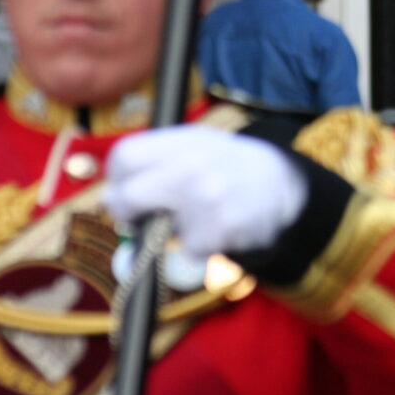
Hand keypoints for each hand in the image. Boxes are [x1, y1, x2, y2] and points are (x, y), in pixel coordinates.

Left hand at [104, 126, 307, 260]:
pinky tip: (216, 231)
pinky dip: (197, 248)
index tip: (125, 186)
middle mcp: (189, 168)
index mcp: (182, 142)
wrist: (283, 184)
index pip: (124, 156)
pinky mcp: (219, 231)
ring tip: (197, 216)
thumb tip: (111, 196)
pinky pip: (186, 252)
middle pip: (126, 197)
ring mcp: (204, 201)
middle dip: (126, 211)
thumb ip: (157, 159)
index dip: (118, 176)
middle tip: (139, 216)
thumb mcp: (198, 143)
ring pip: (153, 231)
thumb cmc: (230, 165)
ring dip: (169, 232)